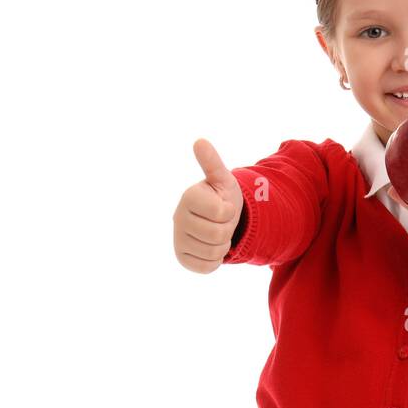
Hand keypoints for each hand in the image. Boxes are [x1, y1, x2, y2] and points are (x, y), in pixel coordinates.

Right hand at [173, 138, 244, 272]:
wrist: (217, 219)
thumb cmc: (221, 196)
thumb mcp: (222, 179)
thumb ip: (212, 162)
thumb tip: (199, 141)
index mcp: (189, 197)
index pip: (223, 213)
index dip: (230, 211)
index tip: (223, 206)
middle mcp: (177, 218)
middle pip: (219, 235)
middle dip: (227, 229)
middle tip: (221, 221)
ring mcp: (177, 240)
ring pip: (215, 252)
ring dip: (223, 244)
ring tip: (216, 232)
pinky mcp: (182, 258)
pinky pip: (208, 267)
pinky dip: (216, 260)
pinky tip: (210, 246)